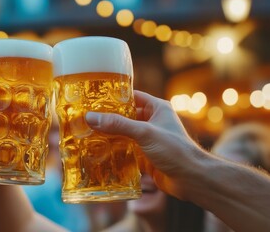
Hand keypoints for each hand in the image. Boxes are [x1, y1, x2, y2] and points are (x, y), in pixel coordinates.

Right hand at [85, 90, 206, 199]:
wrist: (191, 179)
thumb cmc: (175, 150)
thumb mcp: (145, 133)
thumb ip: (118, 125)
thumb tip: (91, 117)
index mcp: (157, 108)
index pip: (132, 97)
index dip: (114, 97)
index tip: (95, 99)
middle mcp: (152, 122)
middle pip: (125, 117)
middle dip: (108, 119)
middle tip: (86, 119)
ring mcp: (148, 140)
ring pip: (124, 134)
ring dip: (109, 136)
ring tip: (88, 135)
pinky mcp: (145, 156)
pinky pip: (126, 151)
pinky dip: (114, 152)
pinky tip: (99, 153)